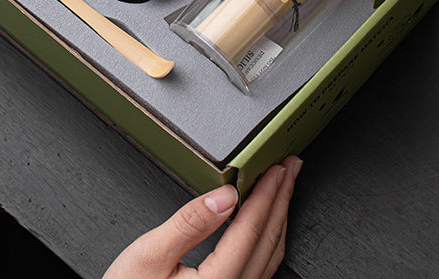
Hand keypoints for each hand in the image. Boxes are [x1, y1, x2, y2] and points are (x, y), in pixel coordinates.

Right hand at [103, 157, 301, 278]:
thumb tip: (224, 196)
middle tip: (290, 169)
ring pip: (269, 258)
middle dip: (280, 201)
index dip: (266, 196)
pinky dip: (267, 240)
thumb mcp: (149, 254)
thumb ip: (189, 223)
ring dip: (278, 218)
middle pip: (267, 242)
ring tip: (283, 190)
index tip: (277, 169)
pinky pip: (260, 270)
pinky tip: (265, 226)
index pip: (250, 231)